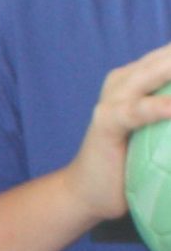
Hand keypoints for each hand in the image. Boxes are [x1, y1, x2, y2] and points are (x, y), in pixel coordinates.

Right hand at [64, 38, 170, 225]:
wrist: (88, 193)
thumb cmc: (133, 162)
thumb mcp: (165, 130)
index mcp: (143, 75)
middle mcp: (128, 79)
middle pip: (169, 57)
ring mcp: (114, 98)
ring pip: (156, 72)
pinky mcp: (106, 121)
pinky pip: (137, 110)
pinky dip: (160, 107)